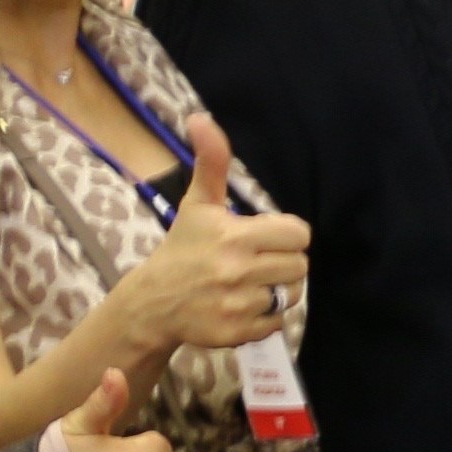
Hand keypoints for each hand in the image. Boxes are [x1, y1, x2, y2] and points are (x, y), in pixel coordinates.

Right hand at [112, 120, 310, 351]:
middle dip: (283, 262)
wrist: (152, 302)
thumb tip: (201, 118)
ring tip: (250, 283)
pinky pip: (277, 323)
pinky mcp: (236, 333)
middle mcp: (236, 271)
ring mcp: (237, 304)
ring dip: (276, 289)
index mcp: (234, 236)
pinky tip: (241, 305)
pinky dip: (264, 317)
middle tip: (257, 262)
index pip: (298, 234)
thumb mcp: (198, 204)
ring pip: (292, 295)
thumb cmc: (182, 248)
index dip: (287, 235)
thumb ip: (211, 162)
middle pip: (300, 266)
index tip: (266, 237)